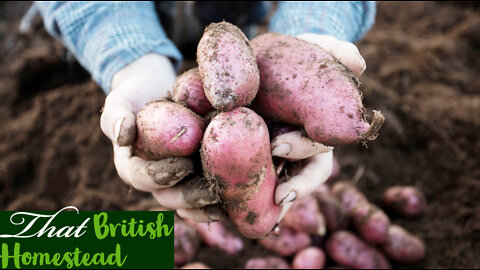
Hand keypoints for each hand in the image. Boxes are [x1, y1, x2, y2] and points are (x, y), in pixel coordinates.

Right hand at [100, 54, 219, 221]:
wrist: (155, 90)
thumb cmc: (134, 95)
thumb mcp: (120, 100)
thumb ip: (116, 116)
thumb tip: (122, 136)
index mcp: (132, 167)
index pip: (142, 178)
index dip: (161, 176)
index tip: (183, 165)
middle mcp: (154, 181)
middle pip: (170, 197)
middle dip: (191, 197)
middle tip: (213, 191)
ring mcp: (176, 181)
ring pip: (190, 202)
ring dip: (209, 206)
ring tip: (231, 203)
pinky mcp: (195, 176)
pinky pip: (206, 193)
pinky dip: (221, 197)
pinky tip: (241, 197)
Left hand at [272, 34, 366, 220]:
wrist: (271, 60)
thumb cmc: (297, 57)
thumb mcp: (314, 48)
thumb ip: (335, 51)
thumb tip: (358, 64)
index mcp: (320, 126)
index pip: (320, 146)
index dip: (304, 151)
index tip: (279, 147)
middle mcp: (304, 144)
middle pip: (308, 173)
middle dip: (297, 184)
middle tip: (277, 192)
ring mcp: (285, 152)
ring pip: (291, 183)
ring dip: (283, 199)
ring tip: (269, 212)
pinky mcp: (262, 153)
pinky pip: (264, 178)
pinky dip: (260, 198)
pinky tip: (246, 211)